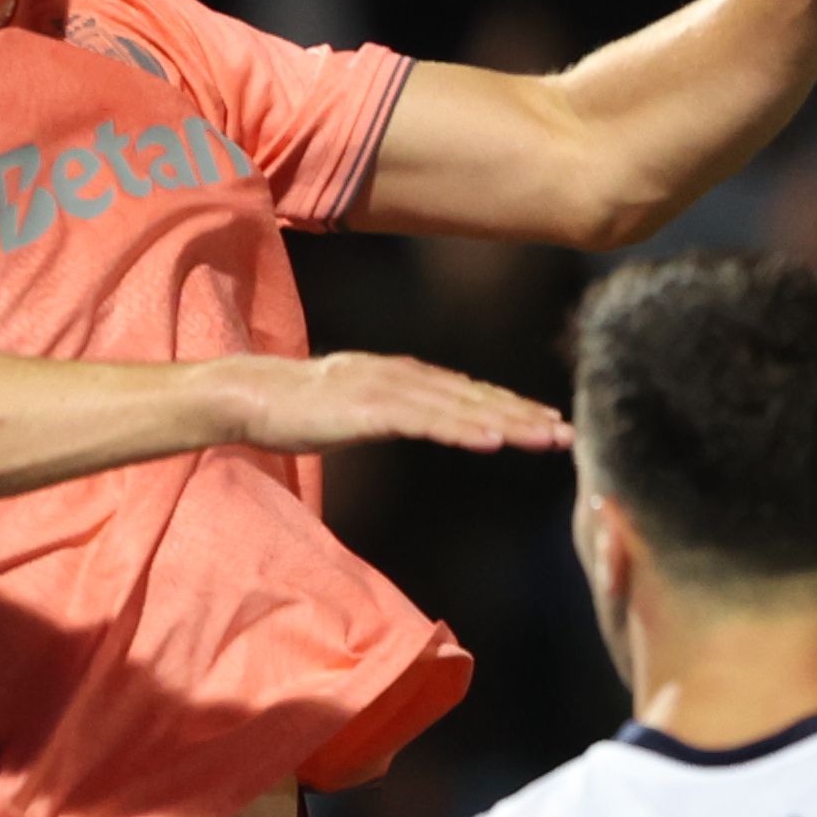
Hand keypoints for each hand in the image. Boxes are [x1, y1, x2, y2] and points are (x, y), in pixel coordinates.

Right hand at [212, 354, 568, 460]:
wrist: (248, 394)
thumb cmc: (292, 408)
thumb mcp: (351, 409)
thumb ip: (385, 411)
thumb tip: (408, 422)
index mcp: (401, 376)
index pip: (466, 393)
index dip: (509, 407)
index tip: (547, 422)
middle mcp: (403, 375)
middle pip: (476, 397)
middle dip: (525, 415)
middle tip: (568, 433)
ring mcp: (388, 388)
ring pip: (462, 407)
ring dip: (508, 423)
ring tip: (547, 438)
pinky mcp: (370, 407)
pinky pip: (427, 421)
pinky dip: (463, 429)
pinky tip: (493, 441)